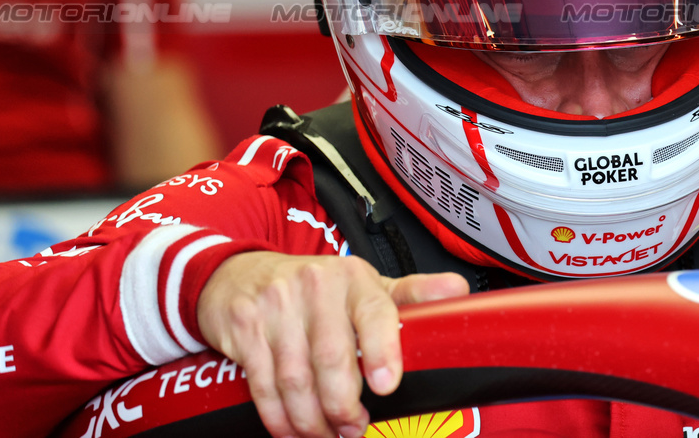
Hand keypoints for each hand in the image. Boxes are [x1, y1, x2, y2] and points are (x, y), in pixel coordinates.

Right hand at [198, 252, 468, 437]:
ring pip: (296, 379)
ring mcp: (276, 306)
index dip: (382, 351)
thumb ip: (411, 294)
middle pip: (332, 358)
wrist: (241, 275)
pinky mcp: (245, 328)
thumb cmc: (314, 288)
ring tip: (327, 434)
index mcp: (353, 277)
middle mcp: (314, 286)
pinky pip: (264, 385)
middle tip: (354, 427)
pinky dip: (279, 418)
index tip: (386, 385)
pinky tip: (292, 430)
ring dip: (313, 419)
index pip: (374, 312)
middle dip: (344, 405)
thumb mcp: (363, 285)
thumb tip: (457, 290)